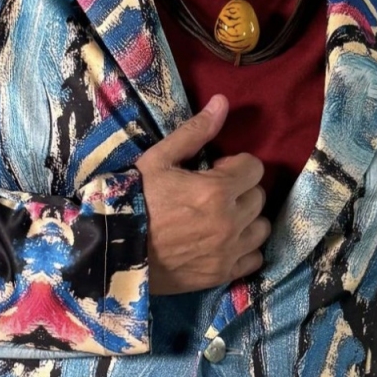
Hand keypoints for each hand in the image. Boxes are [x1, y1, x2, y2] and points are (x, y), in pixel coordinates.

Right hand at [135, 94, 270, 294]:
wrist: (115, 251)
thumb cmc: (135, 199)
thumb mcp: (160, 158)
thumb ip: (195, 131)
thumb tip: (223, 102)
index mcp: (217, 190)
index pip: (254, 167)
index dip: (235, 165)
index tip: (215, 170)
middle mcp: (230, 222)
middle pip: (258, 196)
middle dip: (240, 189)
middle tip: (213, 193)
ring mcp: (228, 252)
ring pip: (261, 227)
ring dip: (247, 218)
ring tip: (221, 217)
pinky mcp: (222, 274)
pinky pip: (255, 258)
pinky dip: (245, 248)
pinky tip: (225, 241)